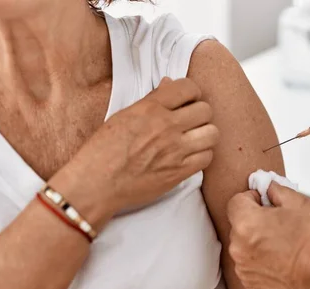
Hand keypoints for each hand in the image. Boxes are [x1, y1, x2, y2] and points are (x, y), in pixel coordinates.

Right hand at [52, 78, 218, 226]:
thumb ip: (151, 100)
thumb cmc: (104, 150)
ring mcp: (175, 150)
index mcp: (151, 108)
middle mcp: (166, 126)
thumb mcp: (124, 116)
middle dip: (200, 114)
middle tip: (191, 122)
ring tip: (194, 139)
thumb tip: (170, 84)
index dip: (191, 93)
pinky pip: (207, 158)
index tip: (186, 101)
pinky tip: (191, 156)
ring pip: (212, 134)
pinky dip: (202, 156)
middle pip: (205, 110)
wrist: (97, 183)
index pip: (188, 87)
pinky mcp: (179, 172)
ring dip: (206, 135)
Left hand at [227, 183, 309, 288]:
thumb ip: (277, 191)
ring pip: (245, 248)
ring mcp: (244, 270)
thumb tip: (268, 188)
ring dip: (258, 244)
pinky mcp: (253, 287)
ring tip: (285, 247)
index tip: (265, 203)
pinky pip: (251, 268)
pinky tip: (283, 263)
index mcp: (246, 224)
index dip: (251, 199)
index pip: (235, 202)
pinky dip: (262, 264)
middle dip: (255, 222)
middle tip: (281, 225)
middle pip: (239, 226)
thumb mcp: (299, 203)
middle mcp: (239, 249)